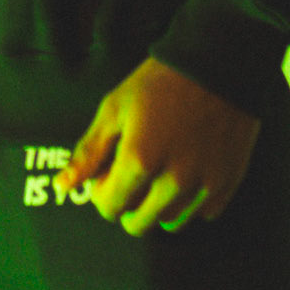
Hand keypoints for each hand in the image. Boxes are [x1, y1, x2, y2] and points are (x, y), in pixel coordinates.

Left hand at [55, 56, 261, 234]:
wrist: (215, 66)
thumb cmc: (159, 83)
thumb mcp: (114, 109)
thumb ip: (89, 152)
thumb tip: (62, 185)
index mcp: (139, 160)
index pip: (109, 208)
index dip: (102, 193)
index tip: (106, 174)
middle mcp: (173, 181)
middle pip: (139, 224)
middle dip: (127, 205)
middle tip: (130, 175)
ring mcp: (203, 185)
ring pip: (170, 222)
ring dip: (157, 205)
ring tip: (157, 173)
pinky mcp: (227, 184)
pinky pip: (201, 213)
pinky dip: (189, 201)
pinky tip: (184, 172)